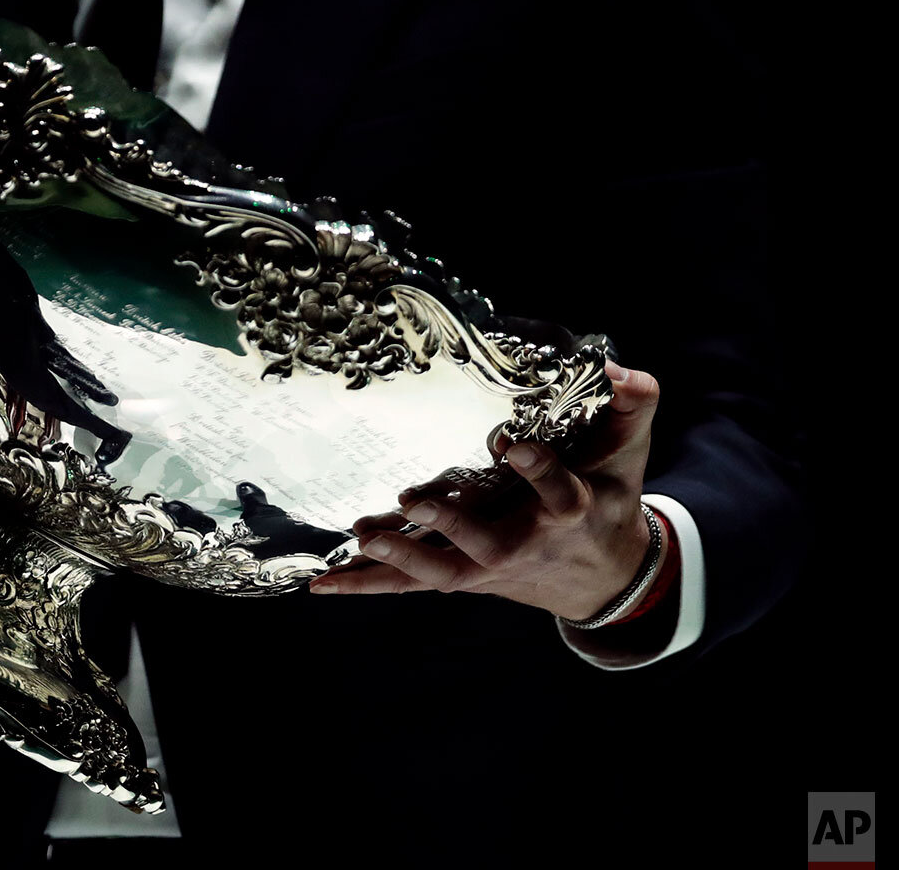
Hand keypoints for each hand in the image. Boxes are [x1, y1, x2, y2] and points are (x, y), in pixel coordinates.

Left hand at [309, 362, 661, 620]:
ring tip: (362, 538)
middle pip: (484, 543)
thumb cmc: (608, 502)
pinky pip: (411, 586)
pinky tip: (323, 583)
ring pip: (442, 572)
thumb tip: (621, 369)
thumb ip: (633, 406)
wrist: (602, 578)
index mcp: (567, 511)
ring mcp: (489, 567)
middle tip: (413, 502)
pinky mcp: (463, 577)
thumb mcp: (628, 454)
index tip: (508, 445)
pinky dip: (368, 584)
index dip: (535, 470)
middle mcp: (524, 544)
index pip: (556, 490)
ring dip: (400, 558)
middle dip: (450, 524)